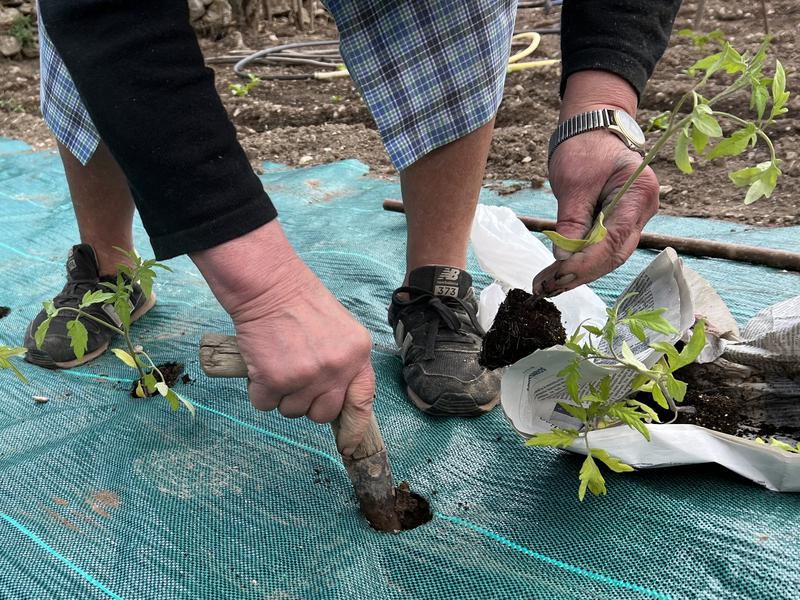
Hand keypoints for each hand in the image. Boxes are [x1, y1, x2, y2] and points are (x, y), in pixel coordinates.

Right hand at [192, 221, 374, 455]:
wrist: (269, 285)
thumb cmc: (301, 304)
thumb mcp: (340, 331)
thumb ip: (343, 364)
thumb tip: (335, 400)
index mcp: (357, 355)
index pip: (362, 401)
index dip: (354, 427)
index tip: (348, 446)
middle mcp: (336, 369)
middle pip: (322, 414)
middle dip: (307, 403)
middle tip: (295, 376)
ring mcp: (306, 376)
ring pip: (291, 411)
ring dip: (281, 394)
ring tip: (278, 361)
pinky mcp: (274, 379)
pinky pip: (264, 404)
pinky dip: (258, 390)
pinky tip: (262, 362)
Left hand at [532, 72, 659, 296]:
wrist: (592, 127)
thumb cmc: (584, 146)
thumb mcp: (573, 182)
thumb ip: (571, 221)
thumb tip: (562, 259)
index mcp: (639, 194)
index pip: (615, 241)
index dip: (586, 263)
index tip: (557, 275)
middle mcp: (643, 210)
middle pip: (613, 254)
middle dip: (579, 274)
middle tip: (546, 289)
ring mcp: (633, 218)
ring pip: (608, 255)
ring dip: (577, 273)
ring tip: (546, 286)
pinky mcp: (618, 222)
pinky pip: (602, 247)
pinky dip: (580, 261)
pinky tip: (557, 273)